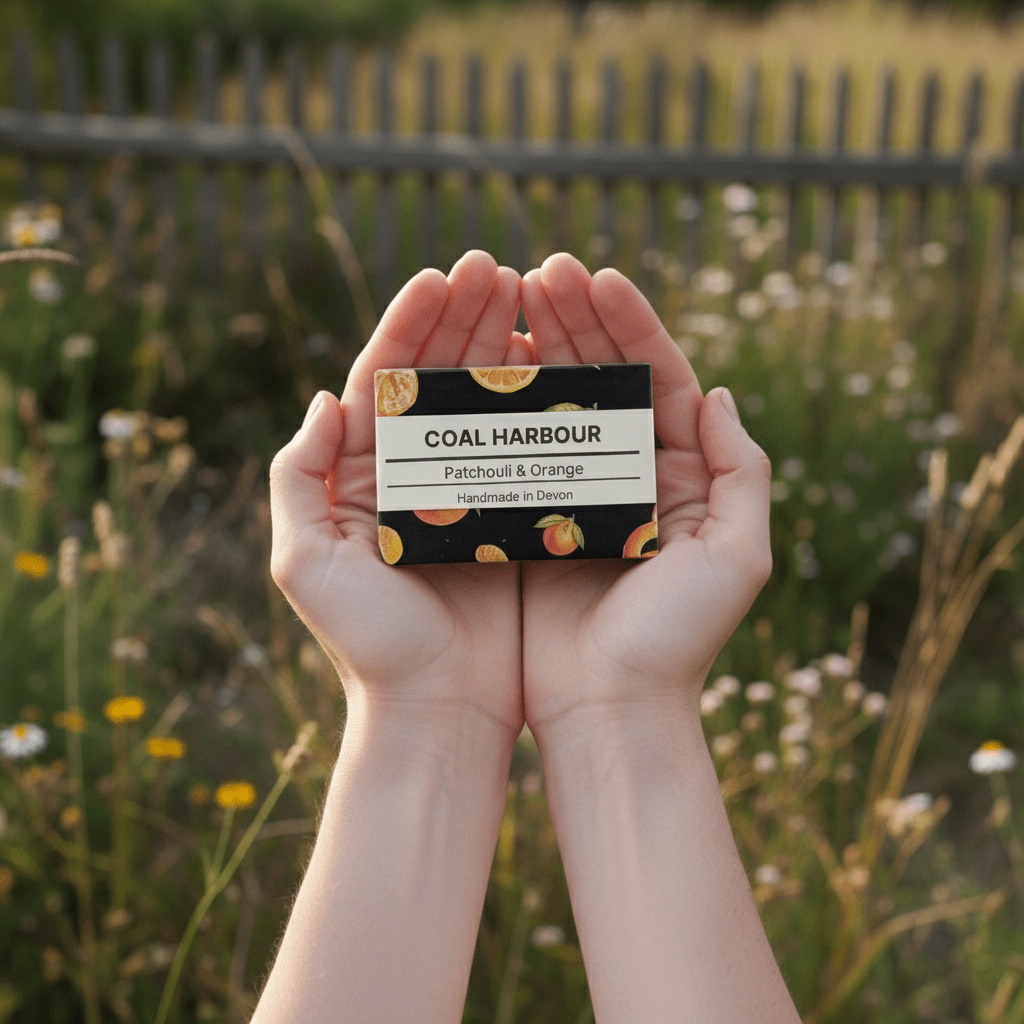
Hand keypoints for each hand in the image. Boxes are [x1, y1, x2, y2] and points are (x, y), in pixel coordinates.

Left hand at [269, 251, 528, 741]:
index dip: (412, 323)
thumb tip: (325, 399)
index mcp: (358, 475)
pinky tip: (558, 366)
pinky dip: (538, 404)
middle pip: (439, 377)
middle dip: (465, 318)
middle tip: (499, 269)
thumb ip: (296, 478)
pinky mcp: (509, 517)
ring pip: (484, 402)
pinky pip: (524, 446)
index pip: (384, 378)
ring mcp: (463, 493)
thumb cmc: (371, 646)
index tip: (444, 277)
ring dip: (504, 346)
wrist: (438, 710)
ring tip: (533, 296)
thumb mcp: (303, 561)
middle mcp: (410, 476)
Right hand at [519, 253, 772, 736]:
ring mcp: (576, 493)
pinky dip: (501, 404)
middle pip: (604, 380)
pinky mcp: (529, 517)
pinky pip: (515, 446)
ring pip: (555, 403)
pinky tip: (482, 364)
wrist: (608, 708)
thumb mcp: (737, 556)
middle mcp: (630, 476)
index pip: (659, 379)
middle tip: (543, 272)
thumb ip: (743, 472)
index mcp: (683, 475)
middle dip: (576, 321)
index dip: (631, 325)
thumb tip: (718, 392)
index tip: (598, 278)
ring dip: (536, 347)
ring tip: (508, 296)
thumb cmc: (676, 641)